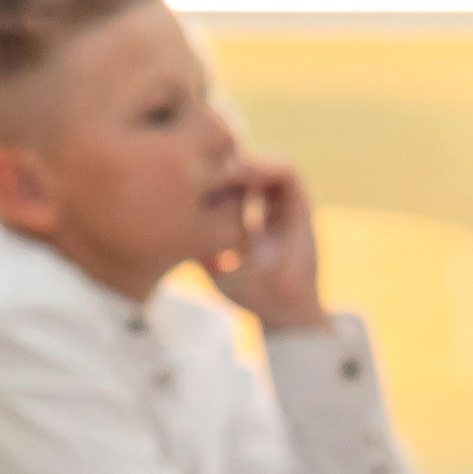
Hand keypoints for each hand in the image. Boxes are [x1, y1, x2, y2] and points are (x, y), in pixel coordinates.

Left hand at [203, 159, 328, 330]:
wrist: (287, 312)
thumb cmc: (250, 296)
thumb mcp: (213, 265)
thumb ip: (198, 246)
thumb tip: (168, 227)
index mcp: (253, 228)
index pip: (233, 189)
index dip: (215, 179)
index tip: (193, 180)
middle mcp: (273, 214)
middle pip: (250, 172)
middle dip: (229, 163)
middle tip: (205, 165)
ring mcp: (289, 209)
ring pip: (269, 165)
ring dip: (247, 160)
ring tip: (224, 166)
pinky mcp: (303, 207)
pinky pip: (289, 172)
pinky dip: (266, 165)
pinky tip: (244, 172)